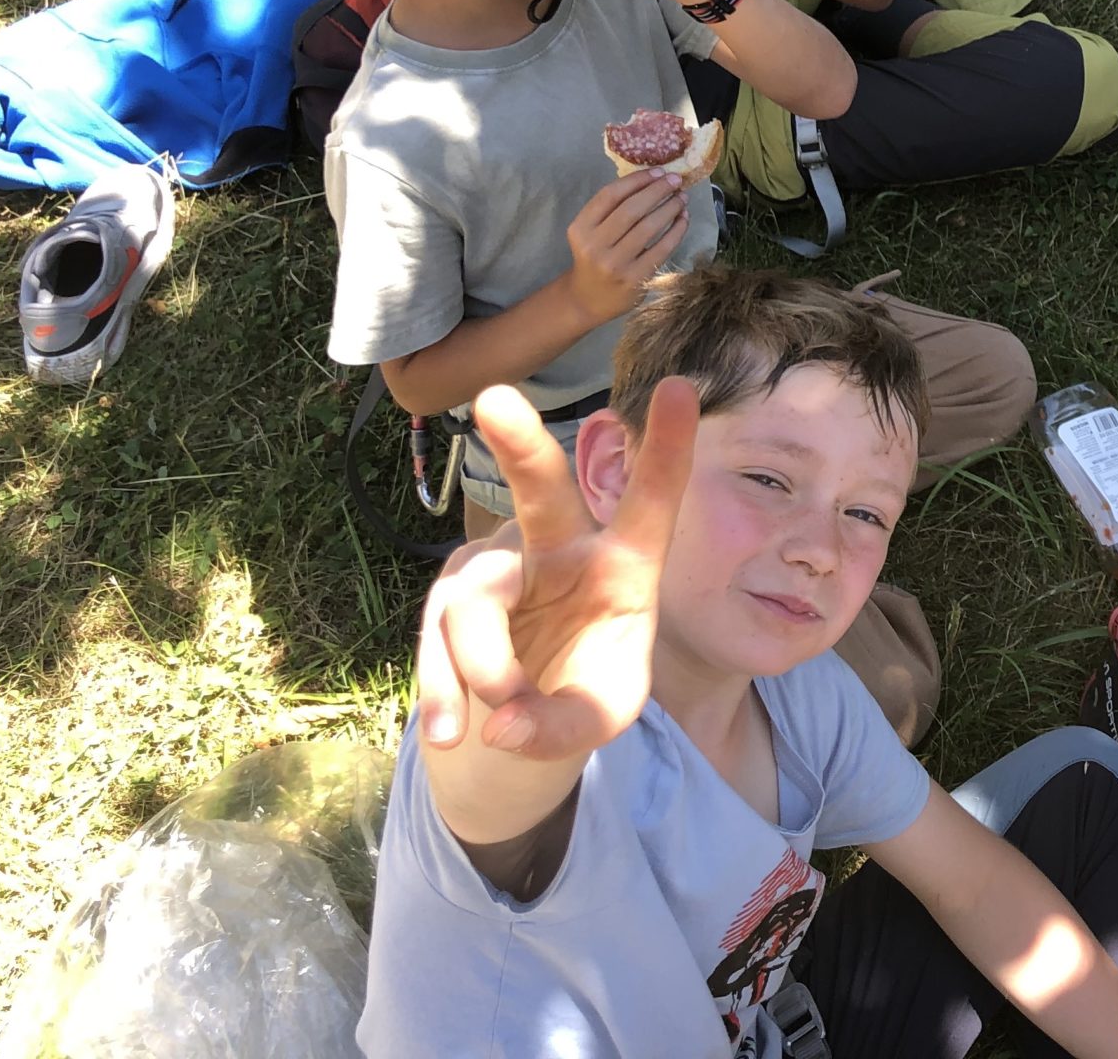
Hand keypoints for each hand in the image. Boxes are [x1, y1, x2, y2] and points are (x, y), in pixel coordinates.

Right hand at [415, 379, 697, 757]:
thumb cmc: (580, 692)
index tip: (682, 385)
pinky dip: (442, 689)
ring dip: (482, 665)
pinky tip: (452, 731)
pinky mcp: (450, 594)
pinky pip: (436, 637)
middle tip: (494, 399)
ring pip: (474, 602)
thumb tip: (501, 726)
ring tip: (497, 716)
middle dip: (520, 445)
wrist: (522, 716)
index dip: (665, 447)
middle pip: (540, 492)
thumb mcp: (596, 718)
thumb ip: (563, 727)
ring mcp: (499, 566)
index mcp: (622, 565)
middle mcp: (560, 548)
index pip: (651, 501)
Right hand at [565, 171, 689, 322]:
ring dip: (670, 208)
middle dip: (657, 190)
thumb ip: (611, 209)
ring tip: (682, 197)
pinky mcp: (636, 279)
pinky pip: (662, 248)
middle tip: (676, 180)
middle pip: (631, 209)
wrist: (588, 299)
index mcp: (580, 229)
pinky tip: (683, 219)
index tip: (658, 171)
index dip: (636, 180)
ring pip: (649, 227)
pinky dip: (676, 230)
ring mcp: (616, 264)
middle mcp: (595, 246)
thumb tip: (651, 179)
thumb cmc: (594, 256)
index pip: (610, 196)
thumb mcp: (590, 232)